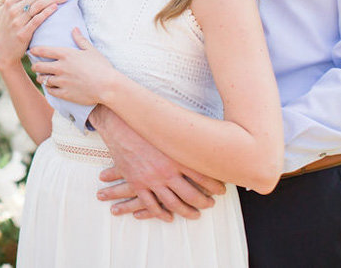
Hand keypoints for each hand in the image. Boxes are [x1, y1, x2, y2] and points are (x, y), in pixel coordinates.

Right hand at [0, 0, 68, 65]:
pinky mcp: (23, 33)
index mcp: (9, 1)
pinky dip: (47, 12)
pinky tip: (56, 7)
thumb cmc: (4, 28)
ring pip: (39, 4)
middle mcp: (13, 9)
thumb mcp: (0, 11)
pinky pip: (37, 19)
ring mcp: (18, 21)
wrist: (3, 50)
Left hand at [29, 28, 117, 105]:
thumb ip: (80, 39)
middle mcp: (60, 67)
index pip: (43, 50)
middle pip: (39, 66)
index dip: (35, 50)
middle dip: (36, 66)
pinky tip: (51, 87)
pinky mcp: (64, 93)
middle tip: (36, 67)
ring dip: (41, 78)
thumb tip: (74, 28)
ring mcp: (61, 81)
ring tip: (42, 77)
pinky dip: (49, 88)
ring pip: (43, 79)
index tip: (31, 51)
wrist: (107, 86)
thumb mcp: (91, 50)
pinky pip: (50, 91)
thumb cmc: (101, 66)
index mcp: (66, 55)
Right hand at [91, 107, 225, 221]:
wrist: (118, 124)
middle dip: (204, 202)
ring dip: (187, 212)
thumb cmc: (146, 126)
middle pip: (192, 195)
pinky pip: (151, 205)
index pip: (204, 177)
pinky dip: (161, 214)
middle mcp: (166, 171)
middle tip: (210, 204)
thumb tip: (207, 142)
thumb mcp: (170, 131)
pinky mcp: (137, 184)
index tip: (222, 190)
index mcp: (177, 156)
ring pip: (173, 204)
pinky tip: (169, 217)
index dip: (216, 186)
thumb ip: (187, 140)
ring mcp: (151, 179)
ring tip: (195, 214)